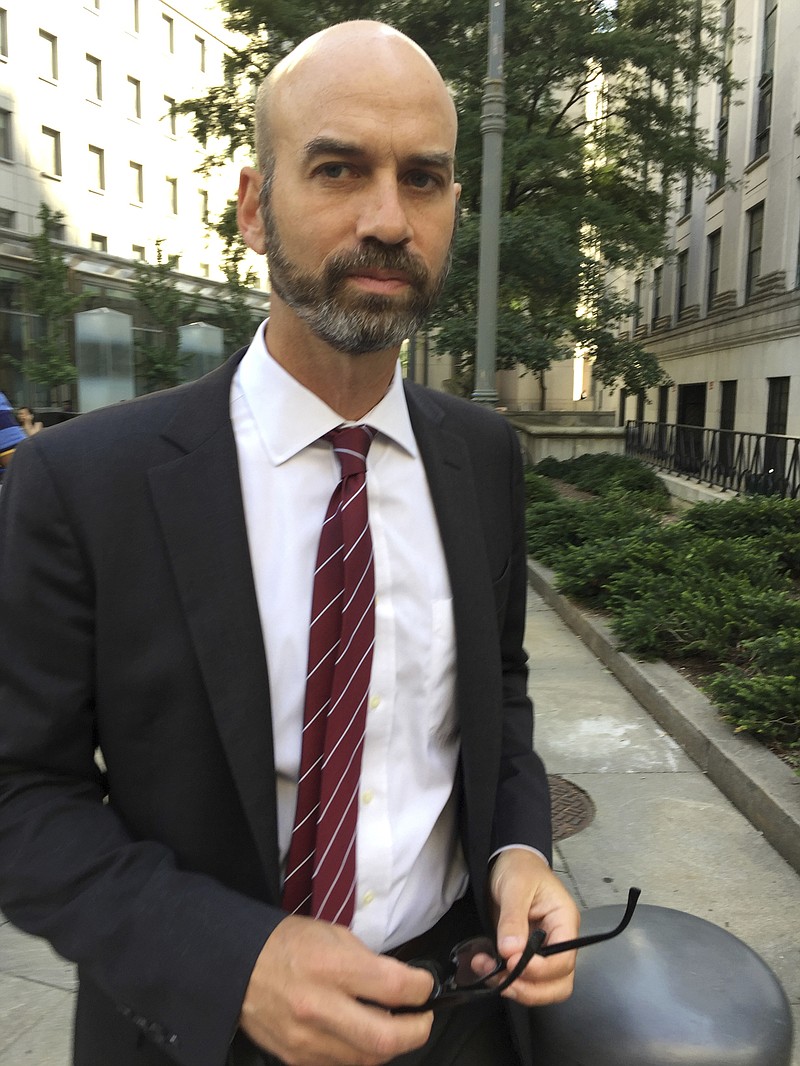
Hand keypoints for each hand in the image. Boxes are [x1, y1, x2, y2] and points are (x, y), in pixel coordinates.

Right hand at [240, 915, 434, 1065]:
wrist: (238, 966)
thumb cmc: (287, 944)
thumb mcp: (333, 935)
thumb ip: (369, 961)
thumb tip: (402, 984)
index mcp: (330, 966)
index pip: (395, 987)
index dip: (422, 988)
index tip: (425, 986)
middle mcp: (319, 1007)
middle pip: (385, 1038)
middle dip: (417, 1031)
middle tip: (423, 1019)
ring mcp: (307, 1040)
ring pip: (367, 1059)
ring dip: (390, 1045)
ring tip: (394, 1026)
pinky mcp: (297, 1059)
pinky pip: (342, 1065)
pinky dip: (360, 1053)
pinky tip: (362, 1035)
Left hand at [488, 849, 579, 1006]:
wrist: (510, 861)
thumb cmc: (519, 868)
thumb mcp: (515, 887)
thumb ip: (513, 919)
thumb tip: (510, 951)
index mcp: (565, 921)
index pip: (563, 960)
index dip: (539, 970)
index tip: (510, 963)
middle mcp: (560, 940)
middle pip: (558, 983)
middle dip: (530, 989)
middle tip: (501, 979)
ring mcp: (545, 950)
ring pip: (543, 988)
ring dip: (516, 987)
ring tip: (487, 971)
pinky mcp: (528, 954)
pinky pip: (524, 978)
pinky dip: (506, 980)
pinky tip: (486, 967)